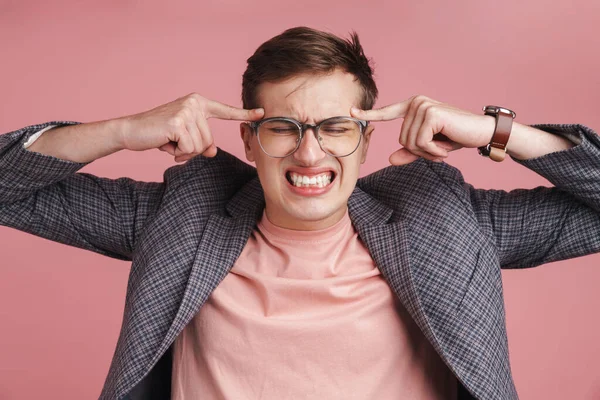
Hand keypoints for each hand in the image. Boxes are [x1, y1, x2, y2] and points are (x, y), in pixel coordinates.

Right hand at [118, 93, 263, 162]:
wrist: (131, 131)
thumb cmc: (159, 134)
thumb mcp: (185, 138)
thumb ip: (202, 142)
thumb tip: (212, 151)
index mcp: (198, 103)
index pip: (225, 110)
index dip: (244, 114)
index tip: (262, 113)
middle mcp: (194, 103)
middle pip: (209, 140)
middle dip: (192, 149)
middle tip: (173, 141)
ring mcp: (186, 111)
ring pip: (200, 147)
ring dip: (184, 152)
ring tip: (169, 141)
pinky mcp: (178, 122)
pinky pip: (190, 149)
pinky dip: (177, 152)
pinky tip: (165, 143)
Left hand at [350, 95, 495, 164]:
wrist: (480, 132)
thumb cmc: (455, 137)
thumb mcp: (428, 147)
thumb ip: (409, 152)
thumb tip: (389, 160)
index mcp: (412, 107)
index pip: (387, 112)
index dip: (369, 114)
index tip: (351, 112)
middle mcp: (416, 103)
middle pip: (402, 140)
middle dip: (420, 151)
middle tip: (438, 149)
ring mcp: (423, 106)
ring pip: (410, 143)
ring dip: (428, 152)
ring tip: (443, 147)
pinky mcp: (431, 114)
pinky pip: (421, 143)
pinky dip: (433, 151)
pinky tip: (446, 147)